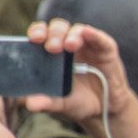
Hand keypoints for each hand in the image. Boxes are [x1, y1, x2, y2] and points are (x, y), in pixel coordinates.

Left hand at [23, 19, 137, 137]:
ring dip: (71, 35)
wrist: (107, 110)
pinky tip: (87, 33)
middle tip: (51, 48)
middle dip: (53, 34)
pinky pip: (100, 38)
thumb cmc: (80, 102)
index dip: (37, 32)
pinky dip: (93, 34)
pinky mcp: (106, 49)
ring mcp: (88, 46)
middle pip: (57, 28)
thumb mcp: (62, 104)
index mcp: (52, 53)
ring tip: (69, 46)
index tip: (33, 40)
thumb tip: (31, 104)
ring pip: (77, 30)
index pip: (41, 34)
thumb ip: (47, 102)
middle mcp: (69, 45)